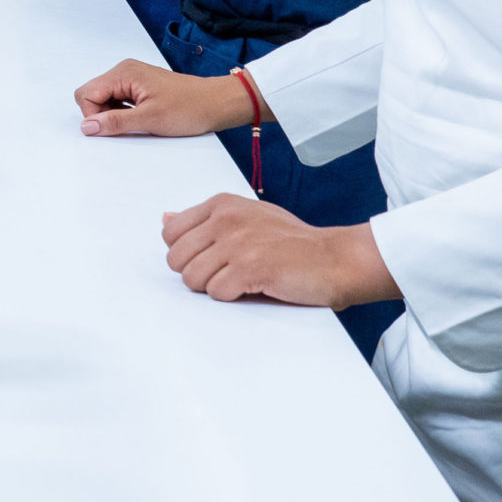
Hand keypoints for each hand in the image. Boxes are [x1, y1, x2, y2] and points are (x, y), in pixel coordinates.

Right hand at [74, 59, 250, 135]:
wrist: (215, 103)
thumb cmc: (189, 108)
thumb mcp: (149, 120)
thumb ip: (114, 122)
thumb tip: (87, 126)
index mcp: (124, 73)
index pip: (86, 93)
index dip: (94, 115)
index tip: (114, 127)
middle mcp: (124, 71)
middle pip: (92, 95)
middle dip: (103, 114)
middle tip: (128, 125)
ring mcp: (131, 77)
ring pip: (104, 98)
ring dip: (114, 114)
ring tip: (139, 121)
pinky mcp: (138, 85)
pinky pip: (117, 99)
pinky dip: (123, 112)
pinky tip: (141, 117)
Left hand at [159, 194, 398, 310]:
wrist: (335, 258)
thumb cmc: (293, 242)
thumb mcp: (247, 217)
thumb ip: (206, 220)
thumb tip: (165, 218)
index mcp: (221, 204)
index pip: (170, 233)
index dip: (186, 253)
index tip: (210, 259)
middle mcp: (225, 219)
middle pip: (176, 259)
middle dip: (197, 273)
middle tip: (227, 274)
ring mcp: (236, 243)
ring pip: (192, 278)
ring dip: (215, 288)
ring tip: (242, 281)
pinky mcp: (249, 268)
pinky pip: (216, 293)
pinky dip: (232, 298)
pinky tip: (255, 287)